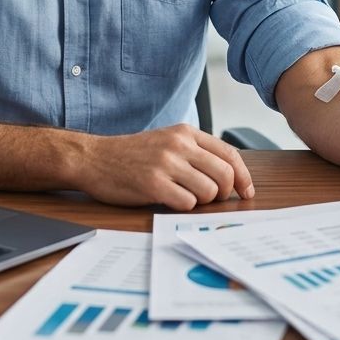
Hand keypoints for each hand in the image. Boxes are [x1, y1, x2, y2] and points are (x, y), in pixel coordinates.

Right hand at [77, 124, 254, 209]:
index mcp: (185, 132)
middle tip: (213, 199)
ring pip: (208, 191)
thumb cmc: (132, 154)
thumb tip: (229, 177)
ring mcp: (166, 164)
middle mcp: (178, 145)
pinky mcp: (153, 184)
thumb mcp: (167, 141)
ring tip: (184, 197)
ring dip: (202, 201)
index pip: (229, 154)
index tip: (246, 191)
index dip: (243, 176)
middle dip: (224, 193)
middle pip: (224, 174)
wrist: (94, 158)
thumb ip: (195, 152)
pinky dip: (183, 206)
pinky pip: (186, 203)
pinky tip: (169, 200)